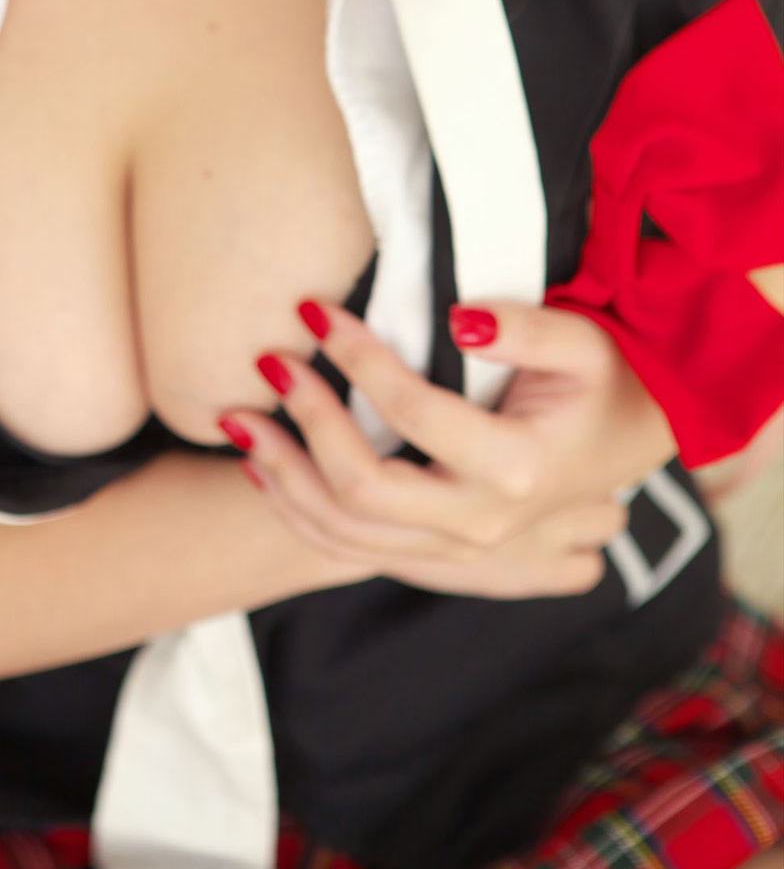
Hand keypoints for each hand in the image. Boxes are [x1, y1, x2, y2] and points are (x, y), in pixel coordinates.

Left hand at [219, 299, 677, 597]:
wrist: (629, 445)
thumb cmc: (604, 380)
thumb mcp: (584, 343)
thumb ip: (527, 328)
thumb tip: (459, 317)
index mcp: (517, 469)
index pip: (413, 413)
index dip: (357, 359)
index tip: (316, 310)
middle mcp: (482, 524)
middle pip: (364, 489)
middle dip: (306, 420)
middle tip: (269, 360)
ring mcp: (457, 553)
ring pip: (345, 533)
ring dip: (282, 474)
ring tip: (238, 417)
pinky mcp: (436, 558)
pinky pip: (348, 551)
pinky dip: (295, 511)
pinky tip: (260, 466)